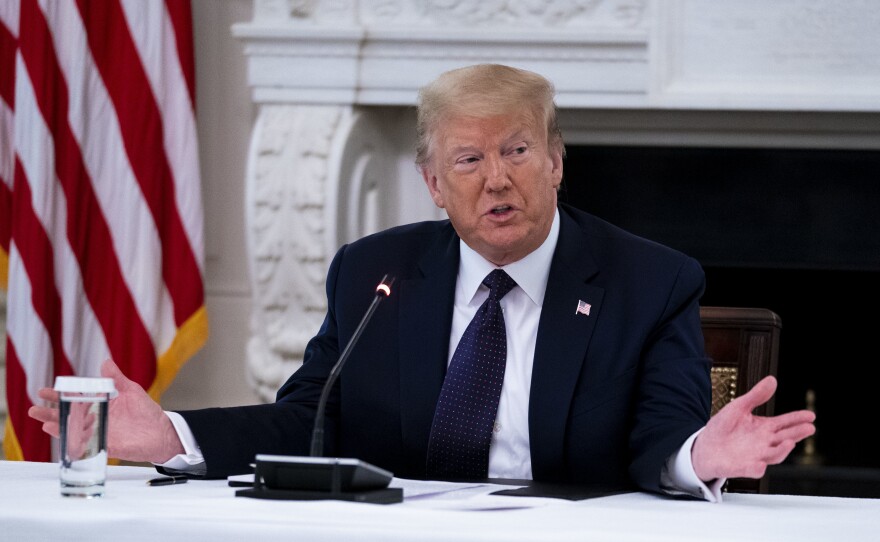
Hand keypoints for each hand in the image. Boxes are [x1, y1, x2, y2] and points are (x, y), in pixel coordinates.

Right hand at [28, 359, 184, 463]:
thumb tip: (106, 362)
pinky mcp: (105, 445)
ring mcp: (99, 433)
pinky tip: (66, 438)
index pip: (75, 399)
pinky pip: (86, 445)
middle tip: (34, 409)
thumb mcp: (130, 391)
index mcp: (100, 405)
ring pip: (73, 430)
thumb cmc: (146, 411)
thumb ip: (116, 379)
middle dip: (51, 412)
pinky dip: (75, 441)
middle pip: (69, 416)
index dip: (60, 395)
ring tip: (44, 422)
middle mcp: (96, 419)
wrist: (161, 431)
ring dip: (58, 426)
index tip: (44, 391)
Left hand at [691, 375, 815, 481]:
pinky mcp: (739, 467)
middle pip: (784, 439)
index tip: (811, 415)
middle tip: (809, 428)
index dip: (797, 419)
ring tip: (790, 442)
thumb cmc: (724, 427)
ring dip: (781, 451)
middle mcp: (763, 444)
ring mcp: (754, 456)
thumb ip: (756, 396)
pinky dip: (755, 469)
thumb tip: (772, 379)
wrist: (705, 447)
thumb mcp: (739, 407)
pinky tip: (760, 466)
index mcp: (764, 428)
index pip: (784, 423)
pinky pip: (749, 470)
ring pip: (772, 456)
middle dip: (797, 434)